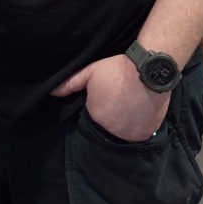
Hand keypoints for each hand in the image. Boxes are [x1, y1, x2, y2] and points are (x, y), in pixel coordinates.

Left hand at [52, 53, 171, 142]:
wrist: (150, 70)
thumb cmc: (118, 69)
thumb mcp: (91, 72)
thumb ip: (70, 83)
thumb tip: (52, 92)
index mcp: (95, 116)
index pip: (92, 116)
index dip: (98, 106)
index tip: (106, 96)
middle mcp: (111, 130)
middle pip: (107, 125)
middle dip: (110, 115)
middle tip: (118, 100)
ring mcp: (129, 134)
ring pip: (122, 131)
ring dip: (124, 123)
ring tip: (129, 106)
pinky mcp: (145, 134)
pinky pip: (137, 134)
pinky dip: (137, 126)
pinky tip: (139, 112)